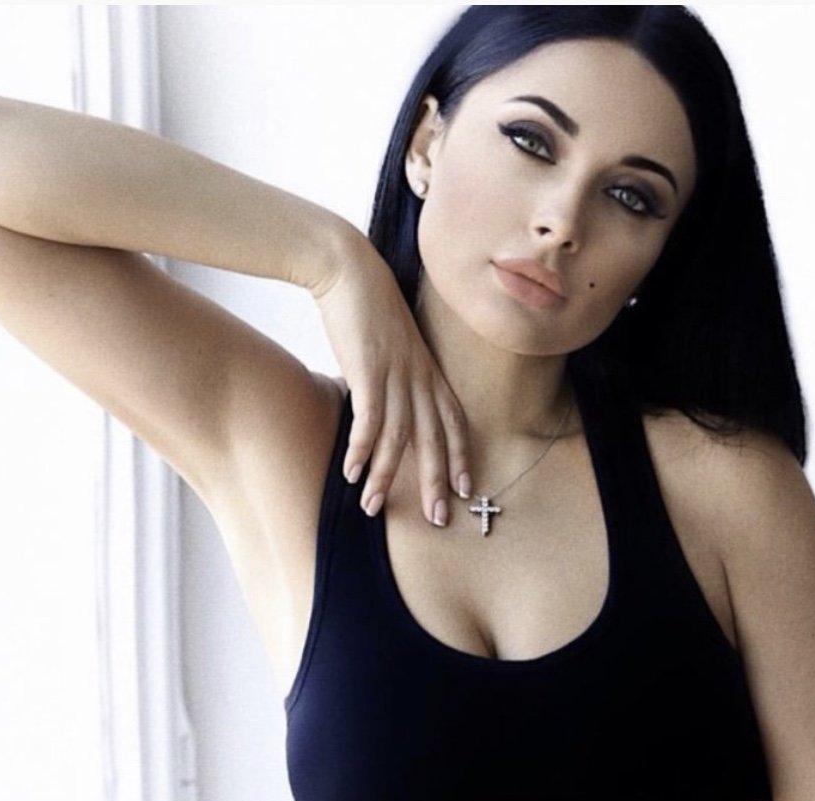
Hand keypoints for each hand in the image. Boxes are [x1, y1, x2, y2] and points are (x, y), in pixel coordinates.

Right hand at [310, 226, 470, 525]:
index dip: (462, 456)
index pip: (454, 421)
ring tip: (373, 508)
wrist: (347, 267)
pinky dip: (362, 451)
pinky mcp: (368, 371)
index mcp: (429, 371)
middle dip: (437, 482)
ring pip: (400, 439)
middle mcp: (419, 376)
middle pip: (435, 439)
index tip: (467, 489)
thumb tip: (383, 403)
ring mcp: (396, 375)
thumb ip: (395, 377)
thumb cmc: (366, 306)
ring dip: (387, 477)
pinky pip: (370, 422)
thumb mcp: (392, 345)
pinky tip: (352, 473)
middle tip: (438, 519)